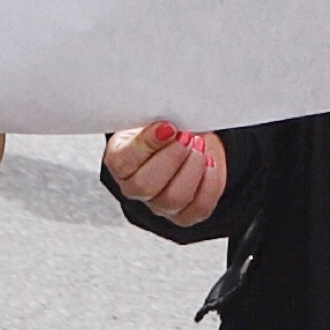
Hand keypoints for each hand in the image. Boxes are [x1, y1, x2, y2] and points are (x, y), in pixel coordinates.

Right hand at [104, 120, 227, 227]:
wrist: (187, 139)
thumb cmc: (166, 126)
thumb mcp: (154, 114)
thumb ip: (154, 117)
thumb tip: (167, 122)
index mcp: (120, 161)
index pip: (123, 162)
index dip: (147, 144)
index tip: (168, 127)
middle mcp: (135, 188)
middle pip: (146, 185)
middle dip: (172, 157)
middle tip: (187, 136)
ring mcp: (160, 205)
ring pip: (174, 198)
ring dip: (192, 168)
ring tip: (199, 146)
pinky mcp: (185, 215)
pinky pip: (199, 207)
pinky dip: (209, 182)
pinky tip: (209, 162)